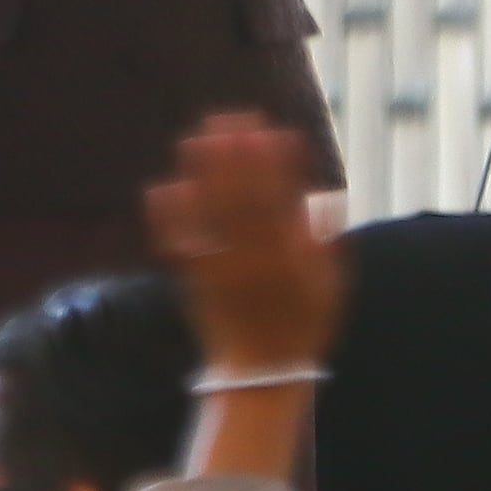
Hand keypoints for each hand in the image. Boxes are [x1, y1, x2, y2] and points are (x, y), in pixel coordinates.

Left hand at [145, 115, 340, 375]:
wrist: (262, 372)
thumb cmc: (302, 327)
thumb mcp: (329, 285)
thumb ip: (326, 241)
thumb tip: (325, 197)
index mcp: (289, 254)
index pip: (280, 197)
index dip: (273, 161)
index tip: (269, 129)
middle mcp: (253, 256)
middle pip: (240, 195)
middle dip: (234, 154)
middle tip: (227, 118)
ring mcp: (221, 267)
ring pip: (209, 213)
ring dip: (200, 174)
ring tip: (195, 139)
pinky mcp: (195, 281)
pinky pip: (179, 245)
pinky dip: (170, 218)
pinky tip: (161, 188)